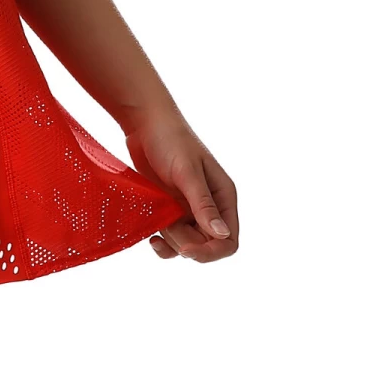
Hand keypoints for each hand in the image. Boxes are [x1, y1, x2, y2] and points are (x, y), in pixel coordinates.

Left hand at [123, 112, 237, 262]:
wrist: (144, 122)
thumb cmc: (170, 139)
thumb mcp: (187, 172)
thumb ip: (203, 204)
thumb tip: (223, 235)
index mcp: (223, 197)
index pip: (229, 240)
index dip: (212, 252)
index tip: (187, 250)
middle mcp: (209, 206)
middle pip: (206, 245)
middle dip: (186, 245)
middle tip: (165, 230)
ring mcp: (188, 207)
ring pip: (187, 243)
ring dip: (172, 242)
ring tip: (157, 225)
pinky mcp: (169, 206)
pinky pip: (171, 235)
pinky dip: (162, 240)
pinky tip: (151, 236)